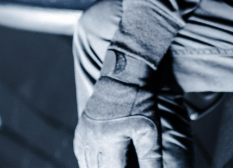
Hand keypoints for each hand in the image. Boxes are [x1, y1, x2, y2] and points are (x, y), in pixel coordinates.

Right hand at [74, 52, 161, 167]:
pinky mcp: (82, 127)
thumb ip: (151, 159)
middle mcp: (92, 139)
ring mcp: (84, 133)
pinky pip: (80, 153)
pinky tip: (101, 162)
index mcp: (108, 141)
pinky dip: (89, 162)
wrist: (124, 74)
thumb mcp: (150, 131)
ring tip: (117, 162)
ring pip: (87, 165)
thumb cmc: (140, 101)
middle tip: (126, 163)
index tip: (132, 167)